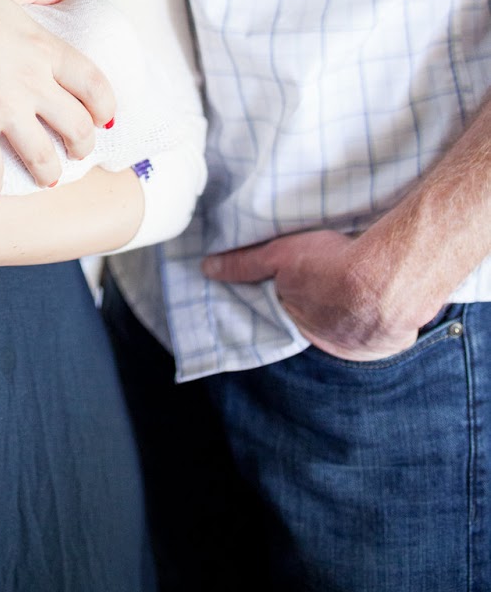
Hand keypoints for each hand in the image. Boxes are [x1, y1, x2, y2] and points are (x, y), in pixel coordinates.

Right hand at [0, 0, 114, 200]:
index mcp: (42, 47)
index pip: (93, 83)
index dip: (105, 105)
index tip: (105, 117)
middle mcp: (32, 83)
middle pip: (77, 126)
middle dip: (83, 145)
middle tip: (78, 153)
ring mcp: (5, 111)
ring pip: (44, 158)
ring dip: (49, 174)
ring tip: (46, 180)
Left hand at [202, 228, 431, 361]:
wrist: (387, 279)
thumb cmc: (332, 264)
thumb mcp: (278, 256)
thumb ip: (244, 264)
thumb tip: (207, 269)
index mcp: (301, 322)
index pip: (292, 308)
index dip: (294, 291)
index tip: (301, 279)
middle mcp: (332, 342)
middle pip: (322, 320)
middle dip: (324, 305)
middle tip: (331, 279)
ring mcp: (364, 346)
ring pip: (355, 327)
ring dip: (355, 313)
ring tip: (360, 286)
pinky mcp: (394, 341)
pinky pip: (385, 332)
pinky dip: (384, 317)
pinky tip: (385, 298)